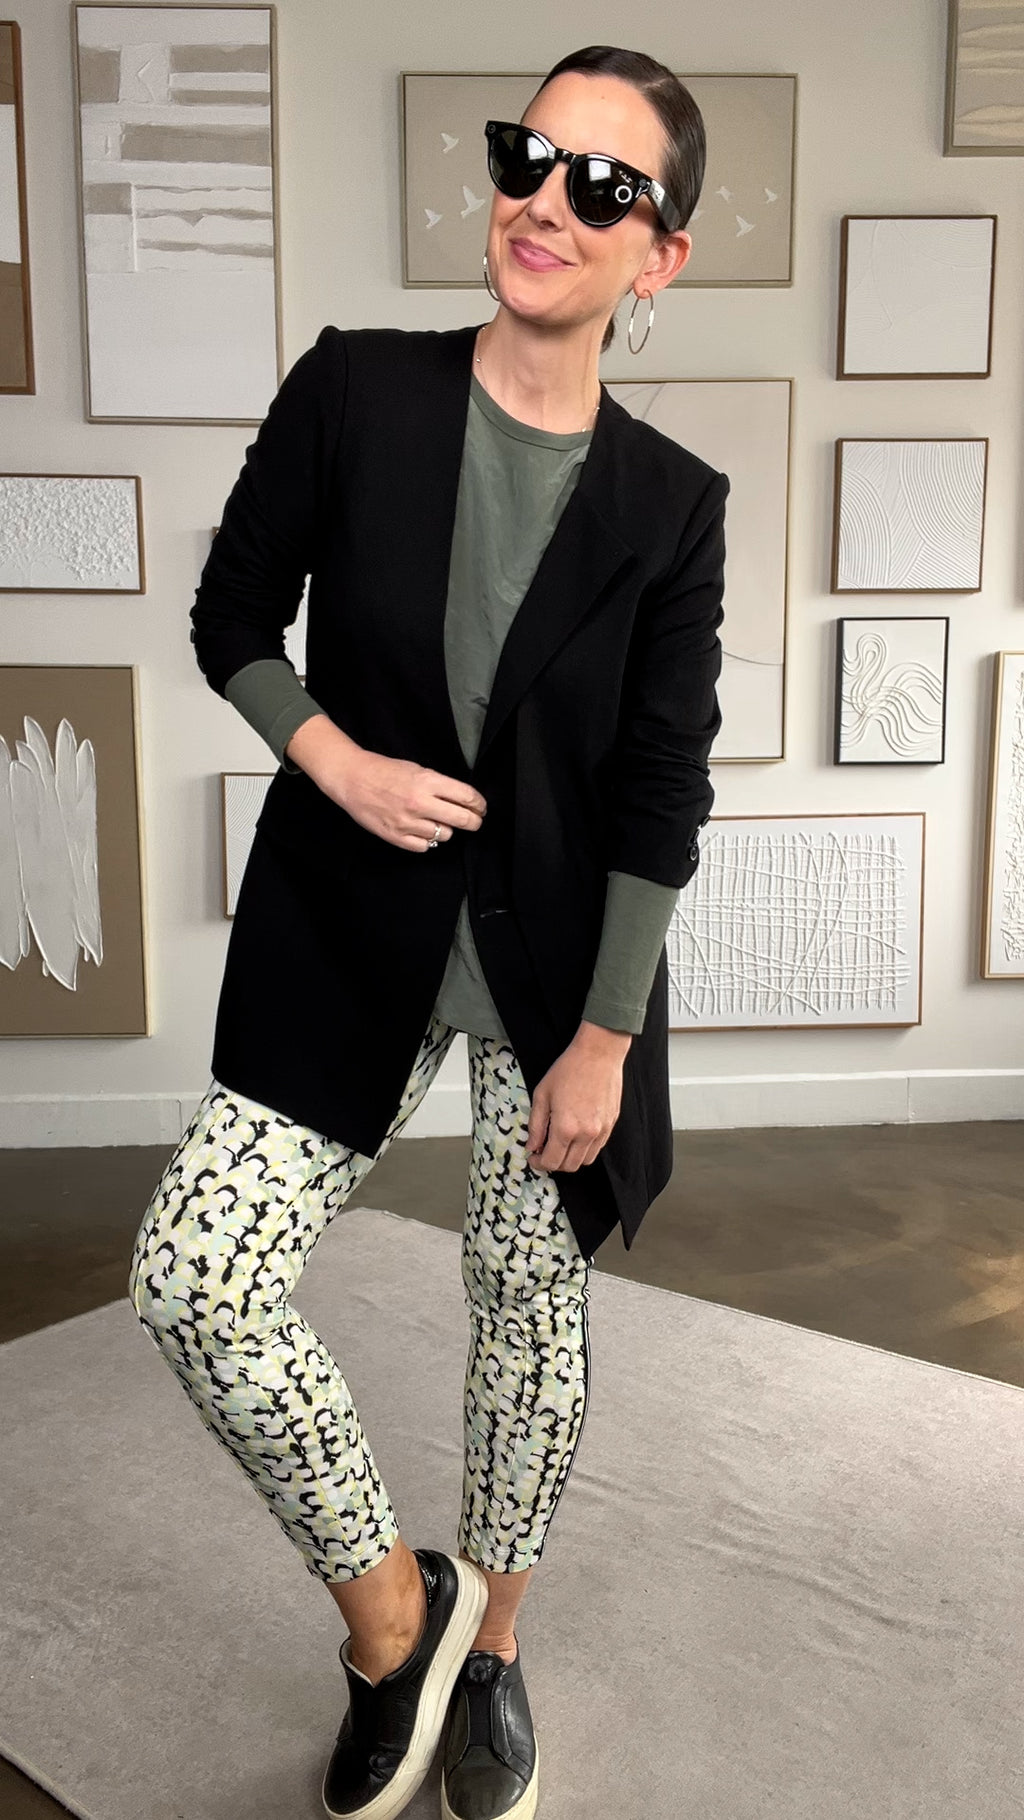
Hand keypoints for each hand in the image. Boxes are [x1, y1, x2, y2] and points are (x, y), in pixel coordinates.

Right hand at [285, 715, 485, 850]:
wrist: (352, 779)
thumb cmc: (385, 771)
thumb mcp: (417, 769)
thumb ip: (440, 785)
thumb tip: (463, 800)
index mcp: (427, 782)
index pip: (467, 797)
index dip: (479, 804)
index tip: (481, 808)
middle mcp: (420, 803)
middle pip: (462, 819)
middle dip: (474, 821)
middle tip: (474, 821)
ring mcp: (407, 822)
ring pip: (444, 835)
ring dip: (446, 829)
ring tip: (436, 821)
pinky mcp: (396, 836)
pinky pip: (425, 846)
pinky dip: (427, 840)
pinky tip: (422, 830)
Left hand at [526, 1021, 631, 1173]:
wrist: (598, 1054)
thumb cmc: (568, 1069)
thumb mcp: (542, 1095)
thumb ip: (536, 1125)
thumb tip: (532, 1147)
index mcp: (565, 1128)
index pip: (551, 1162)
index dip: (539, 1164)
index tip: (533, 1157)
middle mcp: (586, 1134)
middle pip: (569, 1166)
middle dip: (553, 1163)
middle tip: (544, 1151)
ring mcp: (601, 1131)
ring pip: (585, 1161)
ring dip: (570, 1158)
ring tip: (561, 1143)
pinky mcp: (611, 1125)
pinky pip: (598, 1148)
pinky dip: (585, 1149)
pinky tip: (576, 1134)